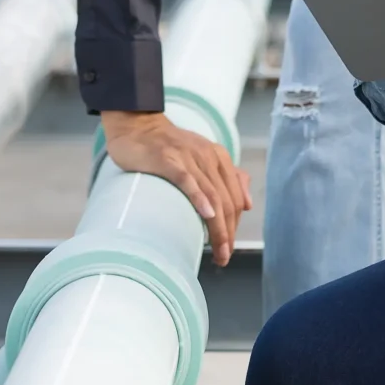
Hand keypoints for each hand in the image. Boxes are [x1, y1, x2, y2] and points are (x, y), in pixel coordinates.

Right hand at [100, 109, 252, 264]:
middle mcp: (208, 157)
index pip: (235, 198)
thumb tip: (248, 204)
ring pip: (212, 195)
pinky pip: (188, 180)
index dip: (234, 226)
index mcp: (219, 158)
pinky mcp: (168, 160)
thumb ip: (228, 177)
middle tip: (224, 257)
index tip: (228, 249)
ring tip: (218, 251)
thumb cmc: (168, 147)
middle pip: (226, 200)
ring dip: (218, 226)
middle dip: (228, 232)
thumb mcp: (203, 158)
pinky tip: (207, 215)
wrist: (137, 126)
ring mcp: (188, 158)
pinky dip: (199, 198)